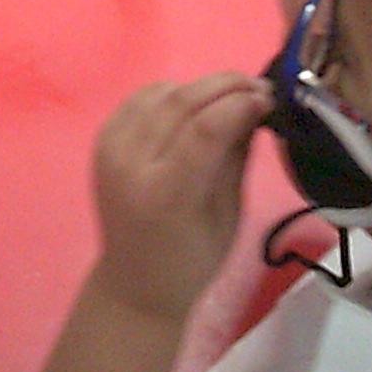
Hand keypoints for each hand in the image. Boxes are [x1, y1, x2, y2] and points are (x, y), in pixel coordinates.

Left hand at [88, 74, 273, 324]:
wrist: (135, 285)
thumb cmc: (191, 262)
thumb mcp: (229, 215)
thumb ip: (237, 156)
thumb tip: (255, 107)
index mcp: (165, 194)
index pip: (205, 129)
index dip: (240, 104)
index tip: (270, 98)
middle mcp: (130, 165)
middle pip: (180, 102)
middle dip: (225, 85)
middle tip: (259, 86)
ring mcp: (110, 150)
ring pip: (159, 93)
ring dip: (200, 86)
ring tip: (233, 94)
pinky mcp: (102, 141)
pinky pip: (140, 99)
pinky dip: (171, 92)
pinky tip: (195, 103)